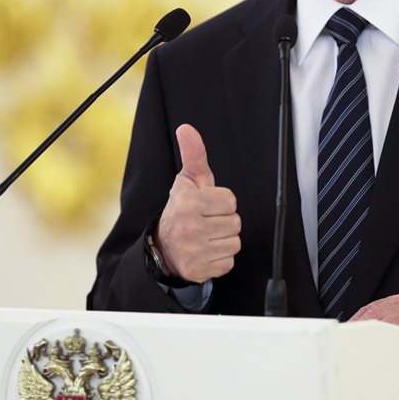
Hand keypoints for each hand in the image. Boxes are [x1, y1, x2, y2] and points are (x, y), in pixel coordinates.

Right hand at [155, 124, 241, 282]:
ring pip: (235, 242)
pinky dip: (220, 258)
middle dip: (224, 221)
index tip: (208, 205)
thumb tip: (186, 128)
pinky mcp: (199, 271)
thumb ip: (193, 154)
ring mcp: (194, 251)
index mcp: (188, 203)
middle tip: (207, 221)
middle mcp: (189, 228)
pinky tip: (206, 251)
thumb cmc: (182, 209)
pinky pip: (228, 262)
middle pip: (235, 222)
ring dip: (224, 239)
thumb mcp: (187, 180)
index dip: (222, 202)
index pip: (231, 201)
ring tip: (207, 236)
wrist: (163, 247)